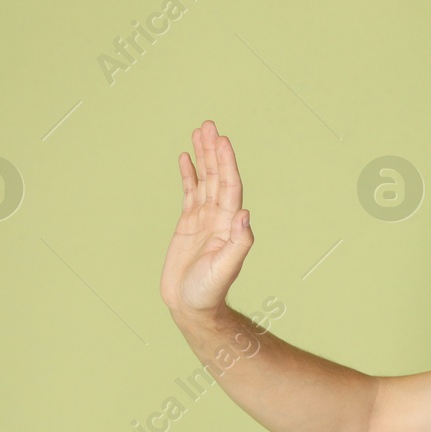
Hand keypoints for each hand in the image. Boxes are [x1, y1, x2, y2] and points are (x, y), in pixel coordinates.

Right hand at [161, 120, 253, 318]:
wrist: (192, 306)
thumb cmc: (210, 291)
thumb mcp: (226, 268)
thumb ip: (238, 242)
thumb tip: (244, 214)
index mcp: (228, 224)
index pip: (228, 186)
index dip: (226, 163)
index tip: (222, 140)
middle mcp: (218, 217)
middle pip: (216, 177)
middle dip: (214, 151)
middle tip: (209, 125)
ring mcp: (203, 220)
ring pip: (203, 181)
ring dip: (203, 157)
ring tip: (200, 132)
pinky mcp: (188, 226)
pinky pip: (188, 193)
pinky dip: (188, 175)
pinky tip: (186, 158)